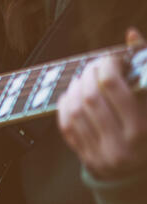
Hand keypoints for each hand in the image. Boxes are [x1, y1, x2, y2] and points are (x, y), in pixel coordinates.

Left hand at [57, 28, 146, 178]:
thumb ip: (145, 68)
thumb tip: (129, 34)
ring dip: (75, 88)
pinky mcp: (87, 158)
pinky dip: (65, 107)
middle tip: (95, 66)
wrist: (142, 169)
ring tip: (83, 79)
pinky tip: (72, 96)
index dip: (107, 65)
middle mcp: (120, 146)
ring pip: (75, 111)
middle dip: (90, 74)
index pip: (112, 87)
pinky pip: (66, 127)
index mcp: (141, 130)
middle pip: (91, 97)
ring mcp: (100, 155)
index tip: (111, 59)